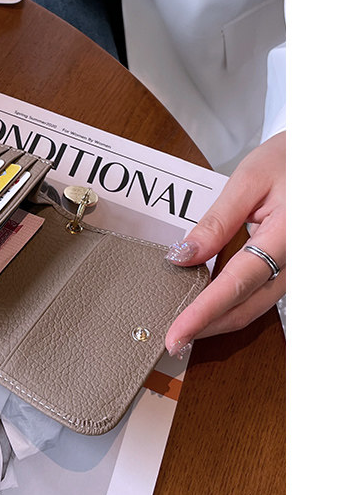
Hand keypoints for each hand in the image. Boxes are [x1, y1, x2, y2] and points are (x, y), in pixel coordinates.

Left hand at [164, 131, 285, 355]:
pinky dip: (232, 304)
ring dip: (218, 320)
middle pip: (246, 306)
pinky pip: (261, 294)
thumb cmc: (290, 159)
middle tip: (171, 339)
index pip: (236, 283)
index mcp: (287, 237)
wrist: (325, 155)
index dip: (202, 312)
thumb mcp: (249, 180)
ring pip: (255, 307)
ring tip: (183, 327)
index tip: (176, 333)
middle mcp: (297, 261)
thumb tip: (182, 255)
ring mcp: (296, 268)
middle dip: (206, 326)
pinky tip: (207, 305)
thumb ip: (216, 221)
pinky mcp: (290, 267)